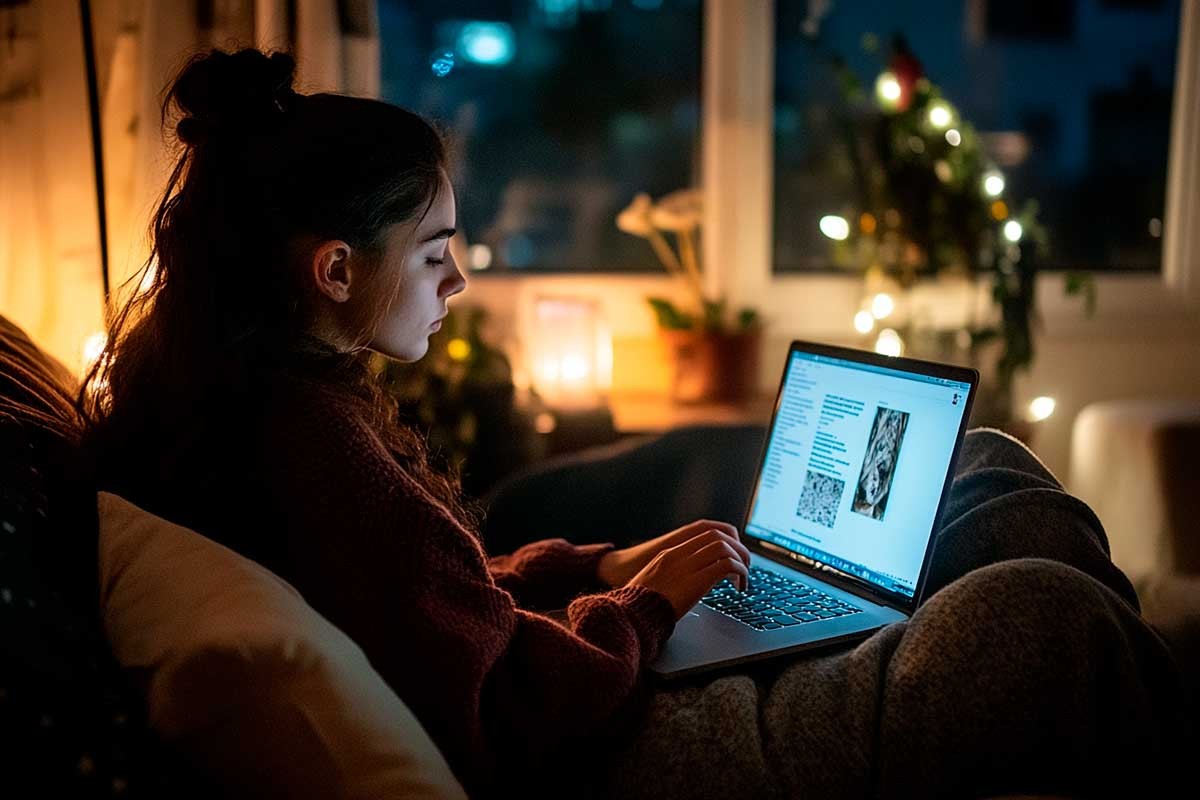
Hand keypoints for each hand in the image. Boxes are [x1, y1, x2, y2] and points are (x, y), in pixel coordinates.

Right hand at [625, 527, 751, 620]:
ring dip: (740, 559)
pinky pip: (726, 566)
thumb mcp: (654, 583)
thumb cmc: (641, 605)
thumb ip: (673, 576)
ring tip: (744, 576)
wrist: (632, 614)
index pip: (705, 533)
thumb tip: (691, 583)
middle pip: (718, 535)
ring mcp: (687, 566)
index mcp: (669, 553)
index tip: (732, 555)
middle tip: (744, 564)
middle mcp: (679, 554)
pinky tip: (740, 585)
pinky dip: (739, 572)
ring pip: (724, 547)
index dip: (725, 542)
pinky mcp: (697, 581)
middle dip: (737, 548)